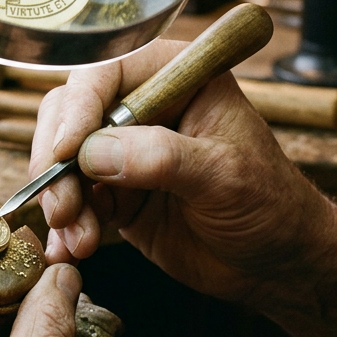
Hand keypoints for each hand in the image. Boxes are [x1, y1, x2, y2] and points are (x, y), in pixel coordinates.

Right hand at [31, 39, 336, 336]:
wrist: (278, 263)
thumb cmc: (270, 204)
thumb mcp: (225, 176)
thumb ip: (163, 158)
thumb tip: (95, 153)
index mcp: (176, 76)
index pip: (107, 73)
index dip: (78, 110)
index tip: (66, 153)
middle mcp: (143, 104)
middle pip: (70, 113)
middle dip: (57, 161)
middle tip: (63, 207)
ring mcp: (124, 148)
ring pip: (63, 159)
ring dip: (60, 199)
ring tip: (77, 238)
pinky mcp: (114, 190)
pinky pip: (72, 198)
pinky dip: (65, 225)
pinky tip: (71, 249)